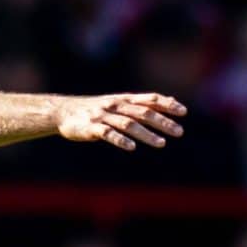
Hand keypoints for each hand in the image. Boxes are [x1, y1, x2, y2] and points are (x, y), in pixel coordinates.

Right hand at [55, 93, 186, 150]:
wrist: (63, 112)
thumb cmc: (96, 109)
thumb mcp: (120, 103)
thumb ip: (144, 103)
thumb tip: (172, 102)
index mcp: (124, 100)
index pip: (150, 99)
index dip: (167, 105)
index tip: (184, 112)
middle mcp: (116, 106)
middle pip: (143, 112)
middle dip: (162, 122)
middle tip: (179, 132)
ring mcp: (103, 116)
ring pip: (129, 124)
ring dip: (146, 134)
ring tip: (161, 144)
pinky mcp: (91, 128)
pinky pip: (108, 133)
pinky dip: (120, 140)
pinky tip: (131, 147)